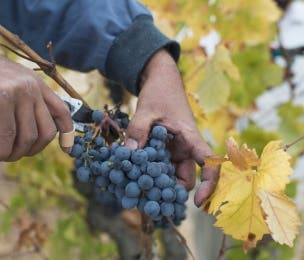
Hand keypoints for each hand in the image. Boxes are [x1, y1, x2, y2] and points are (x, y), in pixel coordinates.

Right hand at [0, 23, 73, 162]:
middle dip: (33, 150)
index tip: (67, 151)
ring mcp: (17, 91)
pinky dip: (1, 152)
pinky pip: (7, 137)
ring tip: (0, 155)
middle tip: (15, 155)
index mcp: (35, 82)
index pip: (62, 111)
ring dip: (14, 154)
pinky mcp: (0, 99)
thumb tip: (26, 140)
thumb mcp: (5, 85)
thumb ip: (20, 106)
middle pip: (47, 131)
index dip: (67, 134)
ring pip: (28, 137)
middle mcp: (31, 86)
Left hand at [125, 49, 218, 206]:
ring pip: (168, 177)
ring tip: (135, 194)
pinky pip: (156, 169)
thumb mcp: (147, 109)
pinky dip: (146, 175)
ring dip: (155, 186)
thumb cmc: (160, 93)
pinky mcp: (161, 153)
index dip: (209, 184)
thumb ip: (139, 129)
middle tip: (149, 203)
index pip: (210, 164)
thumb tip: (129, 154)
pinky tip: (129, 180)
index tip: (199, 203)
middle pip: (184, 179)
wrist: (159, 83)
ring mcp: (172, 153)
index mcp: (191, 139)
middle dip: (170, 193)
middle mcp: (185, 150)